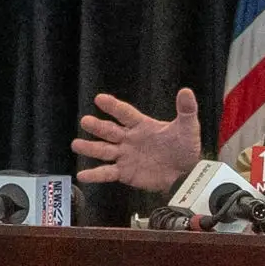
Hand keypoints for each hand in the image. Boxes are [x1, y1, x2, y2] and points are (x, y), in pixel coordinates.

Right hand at [72, 88, 201, 190]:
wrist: (187, 173)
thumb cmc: (185, 148)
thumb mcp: (188, 127)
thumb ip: (186, 110)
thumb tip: (186, 91)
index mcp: (141, 125)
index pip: (125, 113)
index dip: (113, 106)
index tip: (100, 99)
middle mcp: (129, 139)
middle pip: (110, 131)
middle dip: (97, 126)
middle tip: (85, 121)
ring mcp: (125, 156)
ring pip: (104, 150)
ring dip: (90, 148)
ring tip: (76, 144)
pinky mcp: (125, 173)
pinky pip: (107, 173)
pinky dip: (95, 175)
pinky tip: (82, 174)